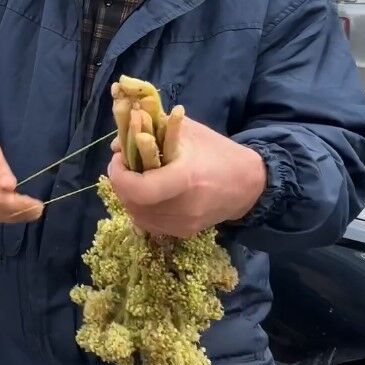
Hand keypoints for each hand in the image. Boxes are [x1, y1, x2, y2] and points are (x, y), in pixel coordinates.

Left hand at [106, 114, 265, 237]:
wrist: (247, 183)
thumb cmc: (216, 151)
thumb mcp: (187, 131)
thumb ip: (150, 131)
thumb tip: (116, 144)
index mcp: (185, 178)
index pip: (139, 189)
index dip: (119, 175)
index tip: (119, 159)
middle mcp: (183, 207)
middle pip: (133, 203)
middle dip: (121, 183)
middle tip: (124, 167)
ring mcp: (183, 224)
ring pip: (137, 216)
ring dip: (129, 196)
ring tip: (135, 178)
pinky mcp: (183, 233)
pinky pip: (149, 224)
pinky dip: (141, 208)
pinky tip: (148, 194)